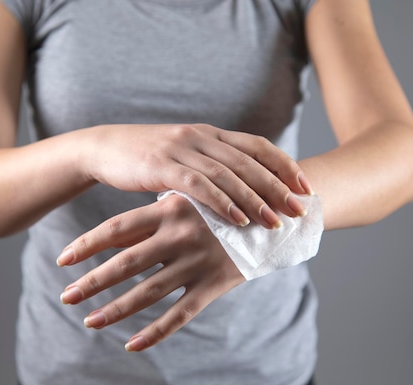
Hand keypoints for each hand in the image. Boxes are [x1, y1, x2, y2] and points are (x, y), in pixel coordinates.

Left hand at [57, 194, 246, 351]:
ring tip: (89, 321)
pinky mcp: (215, 284)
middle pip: (126, 263)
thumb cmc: (219, 207)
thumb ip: (150, 217)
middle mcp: (180, 235)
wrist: (272, 216)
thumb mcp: (186, 202)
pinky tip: (131, 344)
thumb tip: (107, 238)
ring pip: (148, 292)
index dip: (87, 245)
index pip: (116, 228)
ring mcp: (198, 261)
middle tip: (66, 297)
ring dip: (115, 309)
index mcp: (169, 209)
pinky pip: (180, 313)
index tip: (62, 260)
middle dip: (92, 282)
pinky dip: (155, 332)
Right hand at [84, 124, 312, 228]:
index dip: (285, 165)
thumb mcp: (186, 156)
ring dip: (254, 199)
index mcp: (211, 133)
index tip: (306, 187)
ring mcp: (182, 149)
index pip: (257, 145)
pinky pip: (198, 185)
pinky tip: (238, 220)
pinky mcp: (162, 165)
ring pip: (227, 174)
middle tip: (300, 210)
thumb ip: (214, 167)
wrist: (106, 148)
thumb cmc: (150, 157)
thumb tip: (245, 191)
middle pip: (249, 161)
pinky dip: (221, 202)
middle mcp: (201, 137)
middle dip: (278, 186)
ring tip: (275, 221)